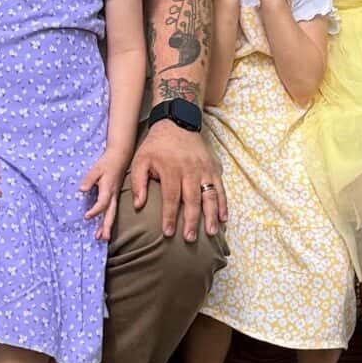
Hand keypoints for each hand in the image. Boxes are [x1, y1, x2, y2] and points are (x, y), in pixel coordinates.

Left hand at [81, 141, 132, 240]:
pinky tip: (104, 227)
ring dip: (107, 226)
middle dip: (106, 226)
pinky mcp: (115, 196)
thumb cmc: (107, 162)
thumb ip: (89, 179)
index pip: (102, 203)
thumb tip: (81, 190)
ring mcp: (115, 196)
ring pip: (112, 214)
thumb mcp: (96, 168)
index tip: (86, 216)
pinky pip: (112, 210)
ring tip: (103, 238)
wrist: (120, 156)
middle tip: (102, 238)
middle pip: (110, 213)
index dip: (95, 211)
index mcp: (108, 188)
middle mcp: (113, 194)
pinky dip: (108, 219)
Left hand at [129, 118, 221, 239]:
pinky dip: (223, 204)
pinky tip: (223, 218)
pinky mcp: (213, 168)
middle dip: (191, 220)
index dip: (170, 216)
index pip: (171, 197)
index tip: (168, 233)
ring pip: (210, 195)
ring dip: (211, 215)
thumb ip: (138, 182)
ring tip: (210, 232)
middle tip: (190, 238)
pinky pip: (220, 188)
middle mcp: (190, 170)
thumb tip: (138, 206)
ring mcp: (204, 169)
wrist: (177, 123)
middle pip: (192, 199)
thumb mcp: (140, 159)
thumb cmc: (156, 146)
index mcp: (171, 169)